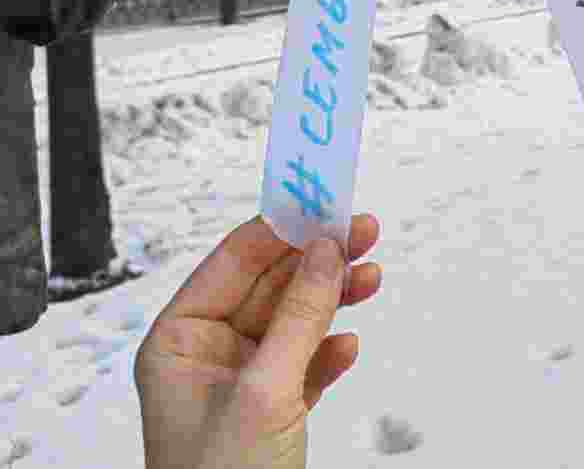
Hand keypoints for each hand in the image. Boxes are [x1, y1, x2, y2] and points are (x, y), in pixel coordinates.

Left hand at [134, 214, 382, 468]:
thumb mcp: (263, 391)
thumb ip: (298, 315)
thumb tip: (326, 249)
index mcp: (180, 340)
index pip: (234, 261)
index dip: (281, 227)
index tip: (323, 200)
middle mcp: (207, 355)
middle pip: (271, 284)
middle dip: (319, 259)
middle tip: (363, 227)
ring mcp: (239, 384)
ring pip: (294, 321)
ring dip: (335, 298)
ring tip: (373, 274)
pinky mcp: (270, 413)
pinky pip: (305, 364)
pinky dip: (331, 351)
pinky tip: (351, 343)